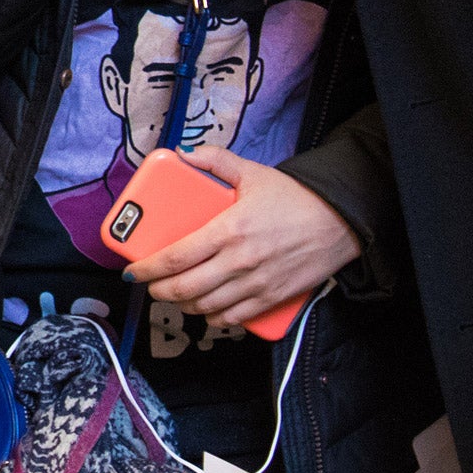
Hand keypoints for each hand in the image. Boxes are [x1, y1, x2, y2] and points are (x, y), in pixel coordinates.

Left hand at [122, 145, 358, 327]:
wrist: (339, 222)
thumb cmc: (294, 198)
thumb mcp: (252, 172)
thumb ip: (215, 161)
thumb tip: (185, 153)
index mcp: (228, 230)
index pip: (175, 257)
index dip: (147, 268)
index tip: (132, 271)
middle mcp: (238, 262)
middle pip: (185, 288)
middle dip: (159, 290)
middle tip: (150, 285)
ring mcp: (256, 285)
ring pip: (206, 307)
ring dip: (184, 305)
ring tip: (175, 294)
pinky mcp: (271, 300)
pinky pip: (234, 318)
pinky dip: (214, 318)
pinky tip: (207, 309)